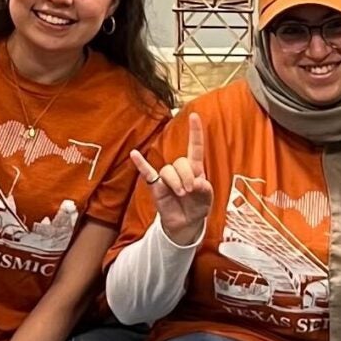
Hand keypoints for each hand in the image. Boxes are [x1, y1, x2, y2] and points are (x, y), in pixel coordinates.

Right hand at [132, 115, 214, 245]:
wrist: (185, 224)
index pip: (195, 147)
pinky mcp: (156, 185)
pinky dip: (140, 164)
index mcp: (195, 169)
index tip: (194, 115)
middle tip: (190, 191)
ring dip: (175, 182)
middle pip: (181, 162)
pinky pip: (147, 172)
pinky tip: (134, 154)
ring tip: (181, 194)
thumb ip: (205, 189)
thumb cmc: (197, 207)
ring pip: (168, 170)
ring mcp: (167, 177)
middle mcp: (180, 169)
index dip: (195, 132)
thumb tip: (197, 182)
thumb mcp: (207, 199)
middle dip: (187, 176)